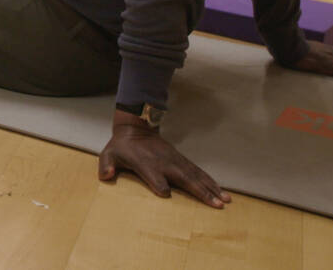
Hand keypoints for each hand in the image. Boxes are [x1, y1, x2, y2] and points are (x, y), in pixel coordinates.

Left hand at [98, 111, 231, 207]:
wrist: (137, 127)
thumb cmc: (122, 146)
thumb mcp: (109, 153)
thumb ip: (106, 164)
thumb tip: (106, 175)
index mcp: (147, 164)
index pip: (155, 177)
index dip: (159, 184)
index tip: (165, 193)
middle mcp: (165, 163)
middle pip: (185, 179)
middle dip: (201, 192)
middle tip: (217, 205)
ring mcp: (175, 162)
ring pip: (196, 176)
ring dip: (212, 188)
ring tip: (225, 200)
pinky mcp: (181, 161)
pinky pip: (198, 172)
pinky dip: (210, 182)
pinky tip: (220, 191)